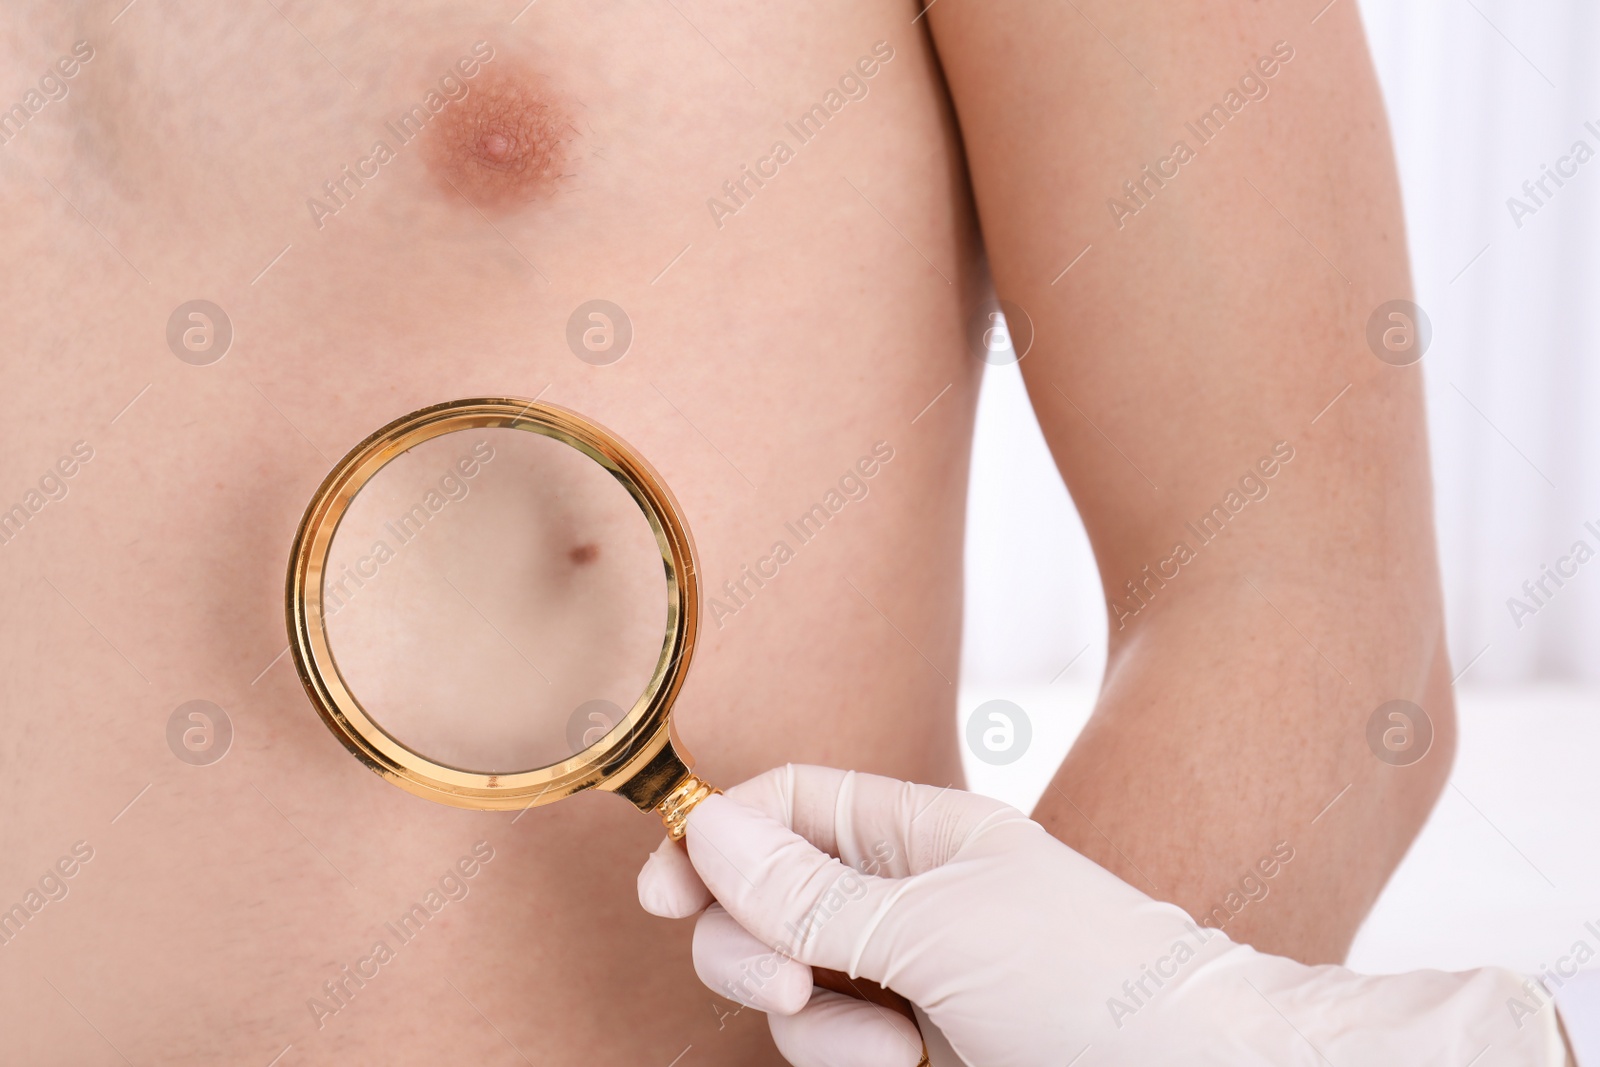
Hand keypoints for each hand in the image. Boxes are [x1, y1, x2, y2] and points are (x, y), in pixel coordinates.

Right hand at [637, 765, 1568, 1066]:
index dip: (717, 839)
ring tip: (896, 1044)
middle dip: (756, 946)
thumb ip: (811, 892)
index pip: (788, 808)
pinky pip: (832, 1048)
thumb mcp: (937, 926)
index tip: (661, 893)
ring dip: (821, 1024)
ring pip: (794, 991)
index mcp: (917, 833)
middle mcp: (903, 900)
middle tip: (790, 983)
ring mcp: (907, 980)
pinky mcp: (912, 1050)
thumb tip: (706, 825)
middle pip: (768, 904)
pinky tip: (910, 1065)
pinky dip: (852, 1060)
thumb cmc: (1088, 980)